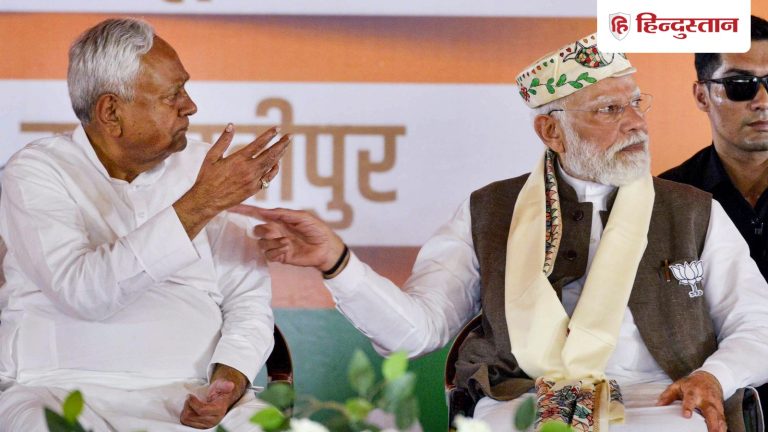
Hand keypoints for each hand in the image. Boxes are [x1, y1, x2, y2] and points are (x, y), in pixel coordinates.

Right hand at [174, 124, 290, 238]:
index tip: (278, 128)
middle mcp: (248, 169)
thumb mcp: (212, 156)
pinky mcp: (254, 189)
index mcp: (238, 159)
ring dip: (279, 154)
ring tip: (285, 146)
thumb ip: (223, 140)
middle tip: (289, 136)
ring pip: (271, 165)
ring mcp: (253, 180)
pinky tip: (277, 163)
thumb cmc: (207, 177)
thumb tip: (231, 125)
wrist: (207, 200)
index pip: (259, 144)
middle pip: (270, 154)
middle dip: (281, 144)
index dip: (270, 135)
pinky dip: (274, 170)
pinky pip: (268, 178)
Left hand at [180, 364, 247, 428]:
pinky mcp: (200, 427)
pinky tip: (190, 409)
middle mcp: (213, 421)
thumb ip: (225, 385)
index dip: (192, 402)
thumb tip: (231, 385)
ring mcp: (206, 425)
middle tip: (190, 398)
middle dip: (188, 405)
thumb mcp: (222, 385)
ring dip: (185, 410)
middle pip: (191, 415)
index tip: (190, 395)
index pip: (201, 410)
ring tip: (190, 403)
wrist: (221, 400)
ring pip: (186, 420)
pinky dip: (185, 415)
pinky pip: (186, 423)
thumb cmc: (220, 392)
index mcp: (219, 410)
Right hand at [229, 205, 345, 271]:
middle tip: (278, 233)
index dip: (243, 211)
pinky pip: (269, 255)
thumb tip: (264, 211)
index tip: (230, 208)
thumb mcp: (302, 217)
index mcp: (279, 219)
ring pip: (261, 244)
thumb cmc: (316, 229)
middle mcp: (275, 231)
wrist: (326, 249)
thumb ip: (283, 214)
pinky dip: (277, 252)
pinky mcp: (280, 256)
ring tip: (288, 243)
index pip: (257, 214)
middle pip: (257, 230)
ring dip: (273, 243)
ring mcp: (276, 244)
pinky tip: (287, 250)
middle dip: (265, 231)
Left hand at [657, 371, 725, 431]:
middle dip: (711, 422)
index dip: (688, 407)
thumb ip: (668, 395)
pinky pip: (723, 419)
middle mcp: (706, 398)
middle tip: (711, 431)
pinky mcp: (721, 409)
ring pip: (719, 416)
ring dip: (719, 426)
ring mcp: (715, 404)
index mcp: (694, 391)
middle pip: (710, 410)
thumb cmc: (691, 384)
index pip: (691, 399)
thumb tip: (658, 405)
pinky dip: (723, 426)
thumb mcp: (677, 385)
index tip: (687, 415)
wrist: (709, 378)